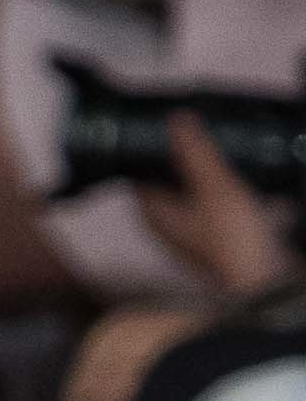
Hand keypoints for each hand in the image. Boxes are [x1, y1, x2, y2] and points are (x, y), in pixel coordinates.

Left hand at [132, 106, 294, 300]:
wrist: (263, 280)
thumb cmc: (233, 240)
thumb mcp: (214, 186)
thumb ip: (194, 152)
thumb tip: (175, 120)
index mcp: (153, 214)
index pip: (136, 173)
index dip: (147, 148)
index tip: (163, 125)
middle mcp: (165, 225)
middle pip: (162, 180)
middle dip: (176, 157)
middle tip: (192, 130)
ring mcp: (187, 232)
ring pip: (185, 192)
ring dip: (198, 172)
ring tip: (211, 148)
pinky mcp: (210, 236)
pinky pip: (206, 204)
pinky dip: (215, 189)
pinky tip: (230, 176)